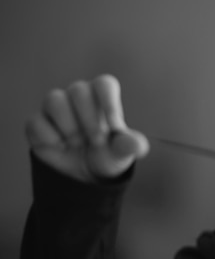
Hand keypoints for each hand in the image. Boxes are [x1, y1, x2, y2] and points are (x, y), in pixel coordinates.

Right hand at [25, 74, 148, 182]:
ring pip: (54, 99)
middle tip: (97, 141)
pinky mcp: (38, 123)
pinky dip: (50, 137)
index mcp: (102, 99)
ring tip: (78, 144)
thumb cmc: (107, 155)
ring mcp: (56, 108)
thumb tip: (135, 145)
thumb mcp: (122, 153)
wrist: (85, 174)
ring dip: (69, 125)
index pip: (104, 83)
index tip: (115, 128)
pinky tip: (60, 147)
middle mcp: (78, 98)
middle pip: (78, 89)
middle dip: (89, 119)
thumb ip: (130, 146)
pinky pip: (36, 121)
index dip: (109, 102)